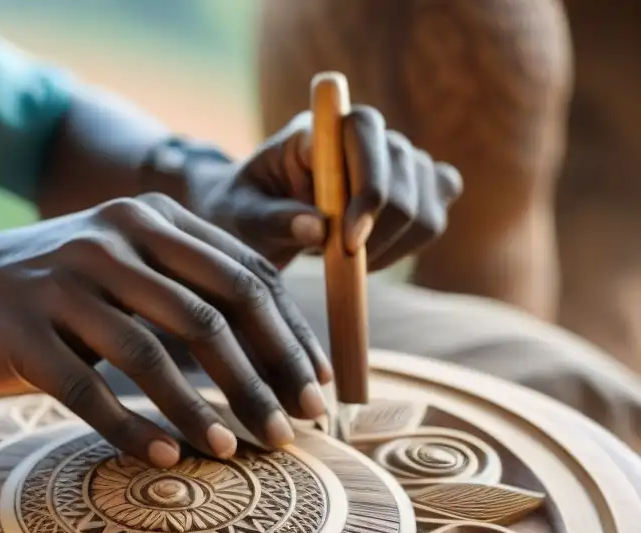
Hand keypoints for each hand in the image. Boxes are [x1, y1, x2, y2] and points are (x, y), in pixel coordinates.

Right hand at [0, 194, 332, 467]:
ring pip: (152, 356)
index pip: (246, 276)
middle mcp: (113, 241)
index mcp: (151, 219)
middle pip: (212, 315)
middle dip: (264, 378)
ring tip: (237, 452)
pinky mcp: (24, 332)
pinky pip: (88, 391)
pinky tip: (165, 459)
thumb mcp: (127, 263)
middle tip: (296, 430)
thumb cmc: (60, 289)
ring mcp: (64, 284)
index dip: (291, 336)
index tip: (320, 386)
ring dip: (202, 411)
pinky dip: (132, 428)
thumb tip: (281, 349)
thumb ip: (192, 285)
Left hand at [189, 108, 462, 268]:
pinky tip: (371, 256)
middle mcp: (366, 134)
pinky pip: (434, 216)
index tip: (348, 241)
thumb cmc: (243, 213)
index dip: (366, 185)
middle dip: (380, 227)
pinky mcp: (415, 190)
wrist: (255, 221)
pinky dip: (409, 245)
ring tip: (344, 261)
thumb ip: (272, 220)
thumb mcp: (242, 218)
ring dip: (392, 243)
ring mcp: (397, 160)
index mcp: (320, 127)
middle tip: (339, 262)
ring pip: (427, 200)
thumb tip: (317, 229)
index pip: (365, 129)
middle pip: (405, 168)